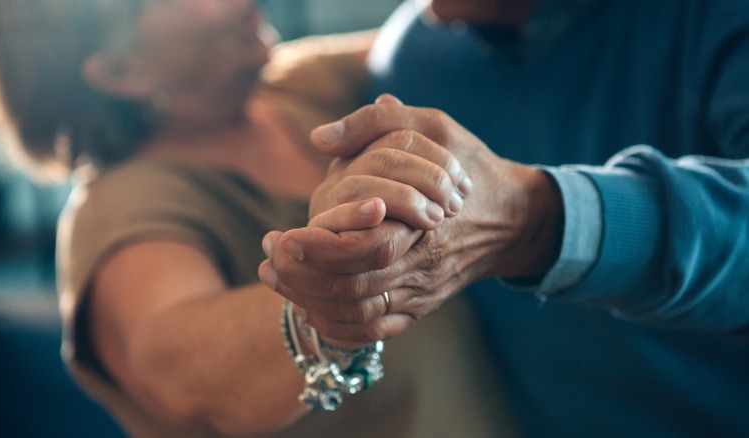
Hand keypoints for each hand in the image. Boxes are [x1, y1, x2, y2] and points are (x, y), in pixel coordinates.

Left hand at [259, 97, 563, 342]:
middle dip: (302, 278)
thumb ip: (375, 124)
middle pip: (353, 288)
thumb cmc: (470, 166)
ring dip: (310, 300)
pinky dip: (335, 326)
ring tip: (274, 278)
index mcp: (426, 223)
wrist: (514, 218)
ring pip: (358, 314)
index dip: (317, 248)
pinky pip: (373, 331)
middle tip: (267, 258)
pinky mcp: (419, 307)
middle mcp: (423, 266)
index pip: (363, 248)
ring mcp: (422, 292)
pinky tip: (305, 306)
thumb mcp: (435, 127)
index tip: (280, 236)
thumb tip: (319, 137)